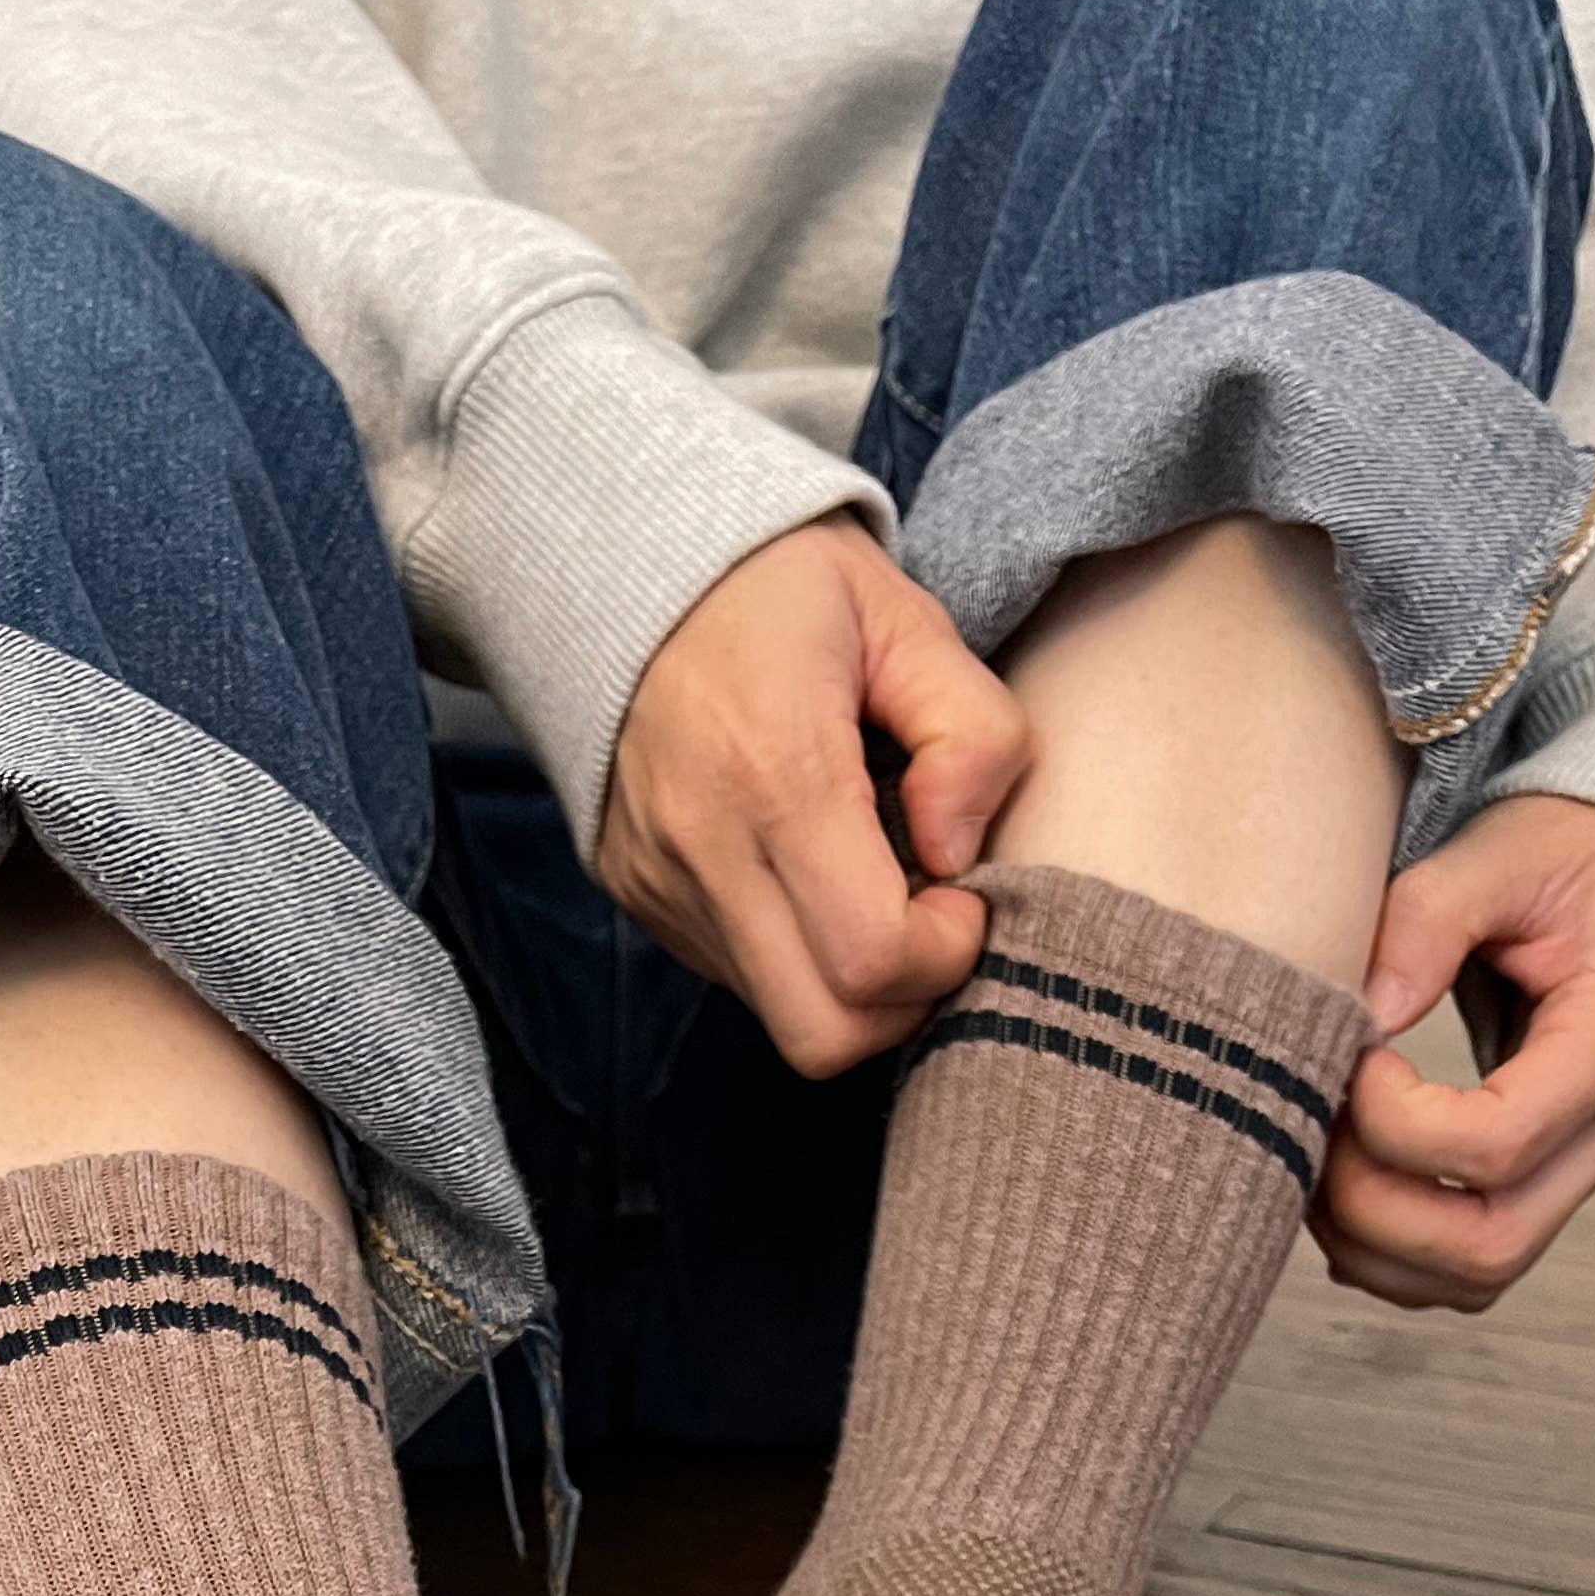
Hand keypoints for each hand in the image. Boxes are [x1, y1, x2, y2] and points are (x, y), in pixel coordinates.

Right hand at [601, 517, 1028, 1080]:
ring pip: (782, 1022)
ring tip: (868, 885)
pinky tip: (808, 875)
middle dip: (903, 1001)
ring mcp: (662, 885)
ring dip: (851, 983)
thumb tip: (959, 853)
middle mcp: (704, 849)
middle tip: (926, 915)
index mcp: (776, 773)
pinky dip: (796, 955)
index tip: (961, 888)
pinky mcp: (641, 898)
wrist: (622, 559)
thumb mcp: (904, 617)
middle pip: (825, 1036)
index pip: (874, 959)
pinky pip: (739, 979)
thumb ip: (972, 733)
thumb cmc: (781, 586)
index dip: (946, 951)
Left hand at [1316, 794, 1594, 1308]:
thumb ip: (1430, 917)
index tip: (1357, 1057)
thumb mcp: (1508, 849)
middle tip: (1318, 1121)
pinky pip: (1466, 1273)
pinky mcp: (1551, 1191)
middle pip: (1487, 1245)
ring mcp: (1587, 1172)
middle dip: (1370, 1208)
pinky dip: (1389, 1253)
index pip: (1499, 1145)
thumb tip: (1357, 1011)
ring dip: (1370, 1244)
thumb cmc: (1582, 860)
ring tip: (1320, 1153)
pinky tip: (1348, 1181)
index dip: (1396, 1125)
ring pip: (1475, 1279)